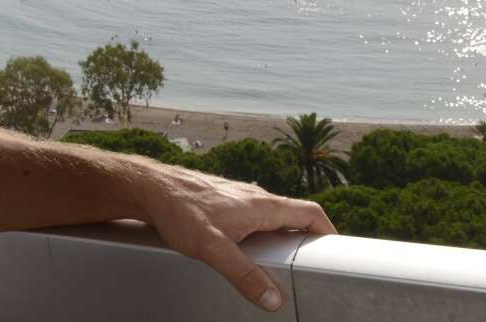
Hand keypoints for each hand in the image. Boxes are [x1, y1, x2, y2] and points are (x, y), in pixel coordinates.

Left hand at [138, 165, 334, 310]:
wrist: (148, 187)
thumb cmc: (178, 210)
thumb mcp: (213, 248)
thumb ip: (244, 274)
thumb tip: (273, 299)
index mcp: (262, 205)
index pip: (310, 212)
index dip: (329, 231)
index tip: (337, 251)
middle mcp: (254, 196)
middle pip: (294, 215)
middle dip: (307, 238)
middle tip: (310, 263)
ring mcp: (238, 196)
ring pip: (272, 215)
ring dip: (283, 235)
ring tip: (282, 260)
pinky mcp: (223, 200)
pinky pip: (253, 215)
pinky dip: (262, 231)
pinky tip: (248, 246)